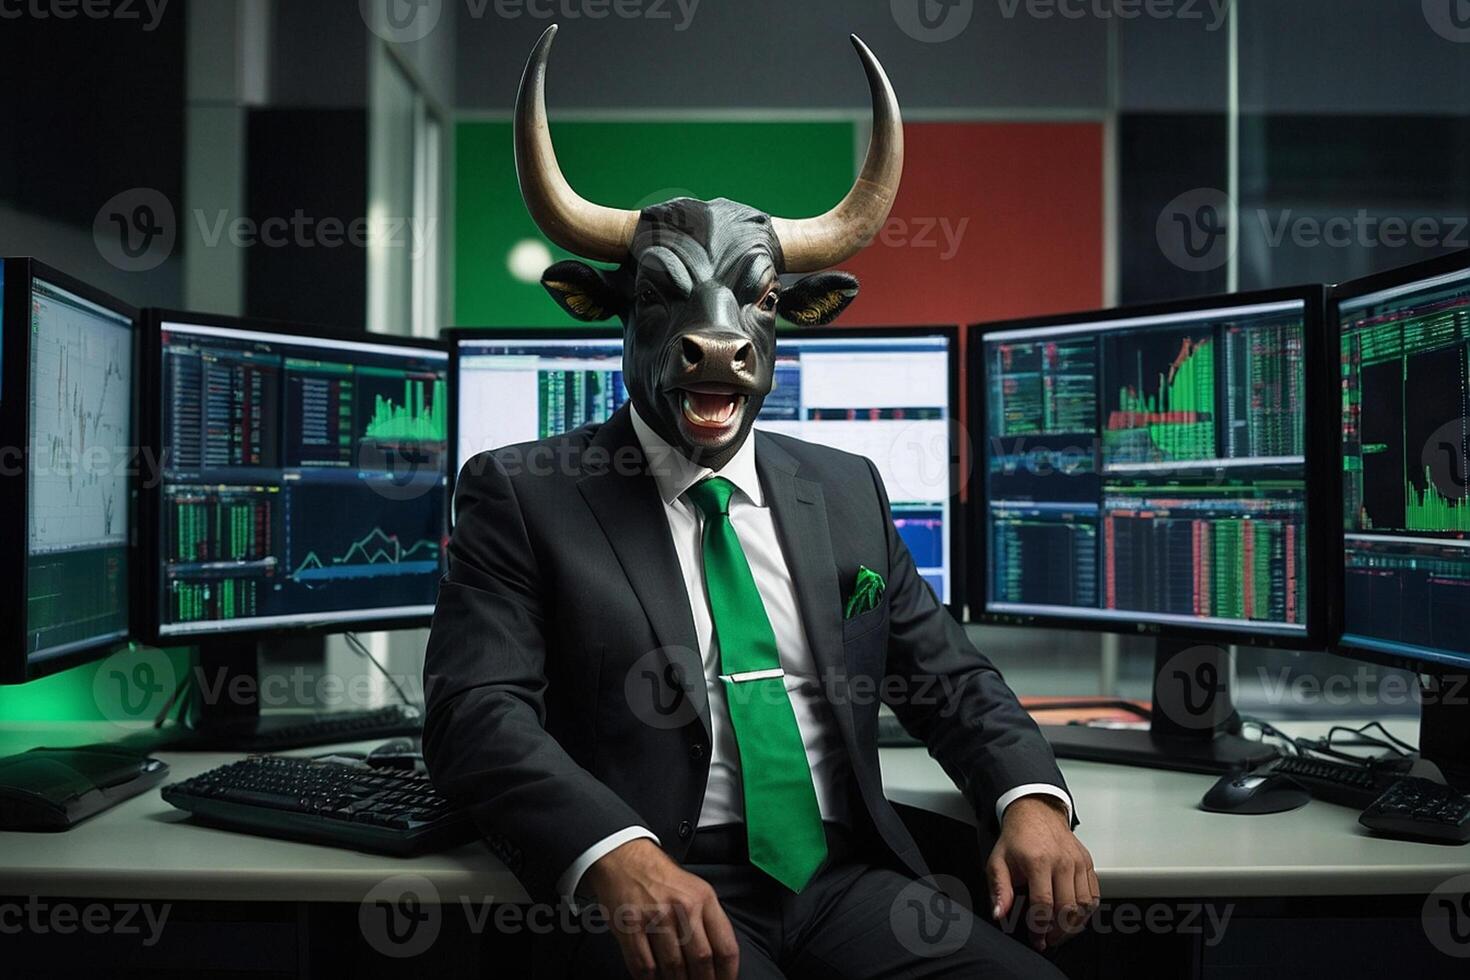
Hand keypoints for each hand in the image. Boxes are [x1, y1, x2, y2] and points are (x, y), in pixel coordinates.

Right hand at [583, 837, 739, 979]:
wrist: (625, 858)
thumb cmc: (660, 878)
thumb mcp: (695, 890)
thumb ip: (708, 921)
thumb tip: (718, 961)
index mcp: (704, 899)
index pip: (726, 947)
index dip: (727, 975)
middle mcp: (683, 907)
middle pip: (701, 961)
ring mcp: (655, 916)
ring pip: (673, 967)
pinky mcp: (631, 925)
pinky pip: (644, 965)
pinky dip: (649, 979)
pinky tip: (654, 978)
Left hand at [985, 795, 1098, 951]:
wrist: (1036, 812)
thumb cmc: (1017, 838)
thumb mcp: (998, 861)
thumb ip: (999, 889)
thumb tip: (999, 913)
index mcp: (1038, 861)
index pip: (1043, 904)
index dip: (1040, 928)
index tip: (1036, 939)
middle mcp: (1062, 862)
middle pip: (1067, 908)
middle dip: (1058, 932)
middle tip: (1048, 940)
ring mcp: (1077, 862)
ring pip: (1085, 905)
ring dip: (1074, 925)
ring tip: (1060, 932)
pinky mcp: (1087, 863)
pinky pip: (1094, 894)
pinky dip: (1087, 911)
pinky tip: (1074, 918)